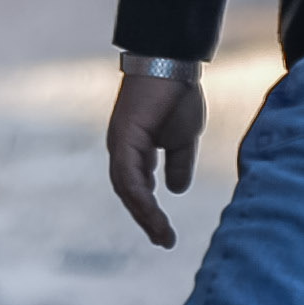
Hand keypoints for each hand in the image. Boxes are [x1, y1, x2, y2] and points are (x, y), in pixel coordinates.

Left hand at [104, 69, 204, 248]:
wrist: (173, 63)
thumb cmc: (177, 95)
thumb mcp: (183, 139)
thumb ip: (178, 164)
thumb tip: (176, 190)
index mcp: (134, 151)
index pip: (138, 190)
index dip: (150, 213)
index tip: (166, 234)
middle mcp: (122, 150)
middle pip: (129, 193)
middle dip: (146, 219)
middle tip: (164, 241)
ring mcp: (120, 143)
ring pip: (126, 188)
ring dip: (144, 213)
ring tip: (162, 233)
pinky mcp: (124, 137)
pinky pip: (128, 174)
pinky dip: (139, 195)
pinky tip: (152, 211)